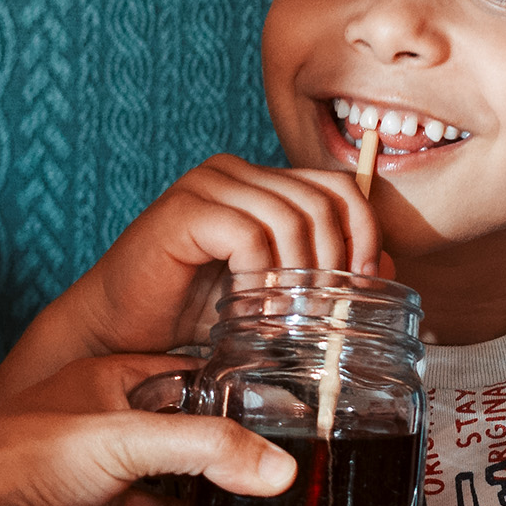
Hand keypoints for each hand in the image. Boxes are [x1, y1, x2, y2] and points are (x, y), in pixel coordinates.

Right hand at [0, 157, 386, 407]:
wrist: (118, 333)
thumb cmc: (191, 315)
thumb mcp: (273, 293)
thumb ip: (325, 274)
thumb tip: (387, 269)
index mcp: (261, 184)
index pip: (337, 186)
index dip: (363, 231)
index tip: (363, 284)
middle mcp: (236, 173)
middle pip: (321, 200)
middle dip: (335, 261)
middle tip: (324, 312)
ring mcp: (207, 185)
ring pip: (290, 217)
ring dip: (299, 274)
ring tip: (286, 316)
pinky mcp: (183, 210)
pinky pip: (248, 234)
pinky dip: (261, 275)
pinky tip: (251, 305)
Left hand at [0, 380, 291, 505]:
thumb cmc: (16, 456)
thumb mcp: (124, 436)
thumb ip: (206, 448)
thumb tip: (278, 469)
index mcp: (118, 389)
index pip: (196, 385)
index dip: (242, 402)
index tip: (297, 421)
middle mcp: (114, 442)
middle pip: (191, 459)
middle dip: (230, 479)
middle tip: (285, 495)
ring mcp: (103, 498)